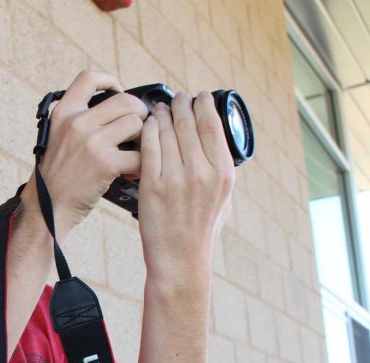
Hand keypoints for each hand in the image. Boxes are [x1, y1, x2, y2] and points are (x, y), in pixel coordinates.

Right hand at [20, 70, 147, 237]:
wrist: (46, 208)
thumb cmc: (55, 176)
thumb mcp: (57, 138)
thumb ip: (79, 121)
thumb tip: (114, 109)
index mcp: (63, 113)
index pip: (89, 78)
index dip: (110, 80)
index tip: (118, 91)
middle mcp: (76, 123)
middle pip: (125, 101)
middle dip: (139, 113)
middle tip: (138, 128)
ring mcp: (92, 142)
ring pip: (137, 124)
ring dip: (143, 139)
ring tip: (136, 151)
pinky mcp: (105, 164)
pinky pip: (139, 154)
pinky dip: (142, 164)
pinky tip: (134, 171)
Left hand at [137, 91, 234, 282]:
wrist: (179, 258)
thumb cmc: (201, 230)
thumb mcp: (224, 199)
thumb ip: (222, 171)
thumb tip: (219, 144)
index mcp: (223, 173)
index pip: (212, 125)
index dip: (203, 105)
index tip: (198, 97)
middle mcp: (201, 172)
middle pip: (188, 123)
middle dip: (180, 105)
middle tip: (176, 98)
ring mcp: (175, 179)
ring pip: (166, 132)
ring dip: (161, 115)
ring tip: (158, 109)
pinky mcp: (152, 186)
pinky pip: (148, 148)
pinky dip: (146, 132)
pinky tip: (145, 126)